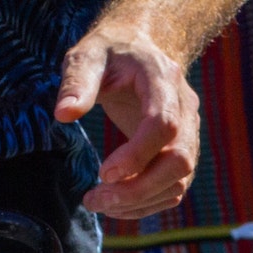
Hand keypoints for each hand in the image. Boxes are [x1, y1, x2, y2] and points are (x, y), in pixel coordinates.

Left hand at [55, 14, 202, 219]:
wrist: (139, 48)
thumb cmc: (110, 52)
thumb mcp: (87, 56)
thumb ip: (76, 82)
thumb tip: (63, 115)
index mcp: (163, 79)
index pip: (164, 124)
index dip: (137, 154)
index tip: (103, 173)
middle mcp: (185, 109)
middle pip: (180, 161)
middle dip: (139, 189)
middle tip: (96, 199)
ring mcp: (189, 134)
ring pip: (179, 181)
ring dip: (140, 202)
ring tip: (98, 203)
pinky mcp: (182, 153)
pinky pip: (174, 188)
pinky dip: (146, 203)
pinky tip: (115, 203)